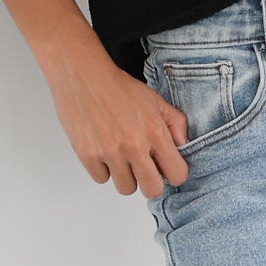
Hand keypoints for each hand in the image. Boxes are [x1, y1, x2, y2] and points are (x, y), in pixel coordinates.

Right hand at [44, 39, 190, 196]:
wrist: (82, 75)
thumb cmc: (118, 87)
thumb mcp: (155, 100)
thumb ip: (175, 123)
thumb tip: (182, 145)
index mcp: (155, 132)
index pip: (177, 175)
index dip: (173, 173)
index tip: (165, 166)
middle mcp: (134, 145)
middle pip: (152, 190)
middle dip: (151, 182)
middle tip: (144, 168)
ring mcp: (110, 152)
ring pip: (126, 188)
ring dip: (125, 176)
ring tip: (121, 156)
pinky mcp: (87, 155)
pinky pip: (101, 179)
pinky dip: (103, 169)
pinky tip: (103, 150)